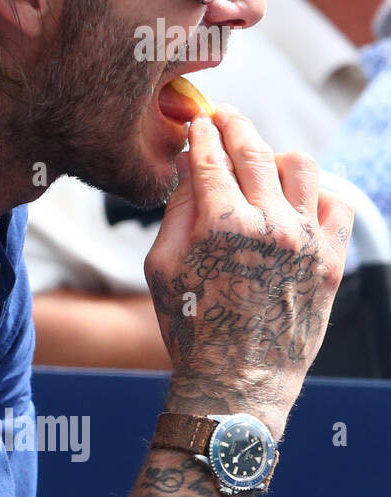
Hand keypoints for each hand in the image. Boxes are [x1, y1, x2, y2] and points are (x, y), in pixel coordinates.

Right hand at [144, 105, 351, 431]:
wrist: (237, 380)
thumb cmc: (190, 325)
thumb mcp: (161, 265)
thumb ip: (176, 208)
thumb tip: (190, 163)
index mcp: (221, 224)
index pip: (211, 156)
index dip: (201, 132)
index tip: (197, 119)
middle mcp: (269, 224)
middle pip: (255, 150)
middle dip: (235, 125)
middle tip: (223, 116)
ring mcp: (305, 241)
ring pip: (301, 166)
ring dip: (276, 155)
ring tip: (261, 162)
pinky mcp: (331, 261)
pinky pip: (335, 204)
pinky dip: (315, 193)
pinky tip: (295, 200)